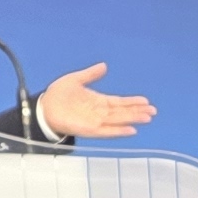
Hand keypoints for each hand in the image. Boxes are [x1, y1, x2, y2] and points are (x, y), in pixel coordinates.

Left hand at [34, 62, 153, 140]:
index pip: (119, 102)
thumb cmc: (58, 95)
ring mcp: (95, 121)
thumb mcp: (76, 79)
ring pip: (118, 121)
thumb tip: (104, 66)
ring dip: (132, 120)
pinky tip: (130, 130)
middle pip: (122, 112)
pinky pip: (107, 131)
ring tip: (147, 118)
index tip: (146, 101)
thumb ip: (91, 74)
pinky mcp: (88, 129)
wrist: (44, 107)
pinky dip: (119, 131)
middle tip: (153, 111)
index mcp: (97, 101)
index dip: (132, 102)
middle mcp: (99, 112)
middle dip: (138, 111)